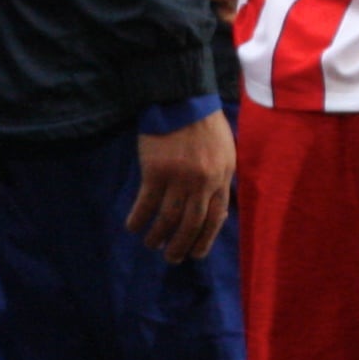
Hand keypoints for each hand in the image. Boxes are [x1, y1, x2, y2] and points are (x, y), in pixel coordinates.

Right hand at [127, 108, 234, 264]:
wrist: (182, 101)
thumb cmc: (205, 124)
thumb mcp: (225, 152)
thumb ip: (220, 178)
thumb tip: (216, 205)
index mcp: (222, 177)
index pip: (216, 217)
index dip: (205, 238)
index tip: (197, 253)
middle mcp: (203, 183)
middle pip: (193, 223)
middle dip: (182, 245)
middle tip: (173, 258)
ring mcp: (179, 179)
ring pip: (169, 218)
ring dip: (159, 236)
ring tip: (151, 245)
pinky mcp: (155, 172)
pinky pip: (146, 203)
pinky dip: (139, 218)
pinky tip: (133, 227)